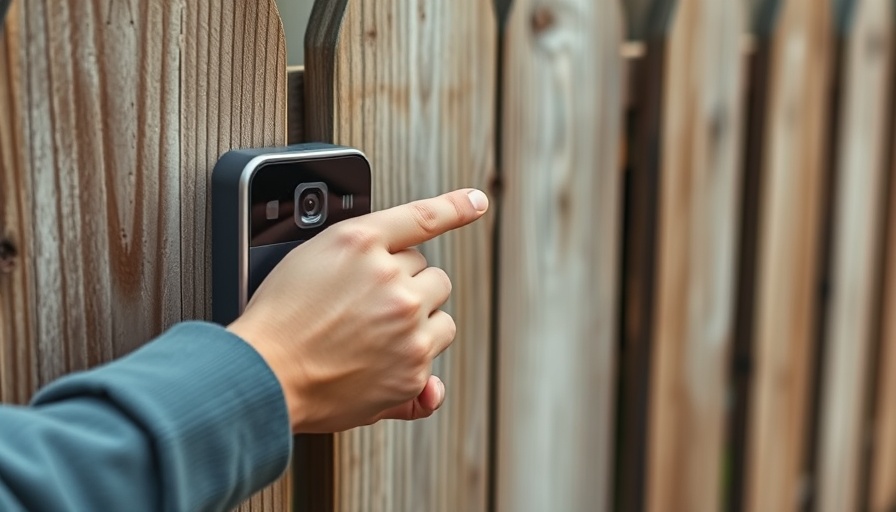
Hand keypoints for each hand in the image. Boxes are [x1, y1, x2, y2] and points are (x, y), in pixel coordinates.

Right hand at [227, 189, 489, 432]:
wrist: (264, 375)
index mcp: (359, 241)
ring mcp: (406, 324)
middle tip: (366, 307)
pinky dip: (418, 359)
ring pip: (440, 312)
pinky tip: (385, 363)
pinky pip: (436, 352)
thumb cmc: (279, 320)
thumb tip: (404, 277)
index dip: (454, 207)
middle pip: (429, 273)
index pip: (421, 217)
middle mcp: (389, 278)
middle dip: (406, 286)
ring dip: (419, 320)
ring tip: (375, 335)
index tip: (479, 200)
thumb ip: (365, 256)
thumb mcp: (309, 261)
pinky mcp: (413, 368)